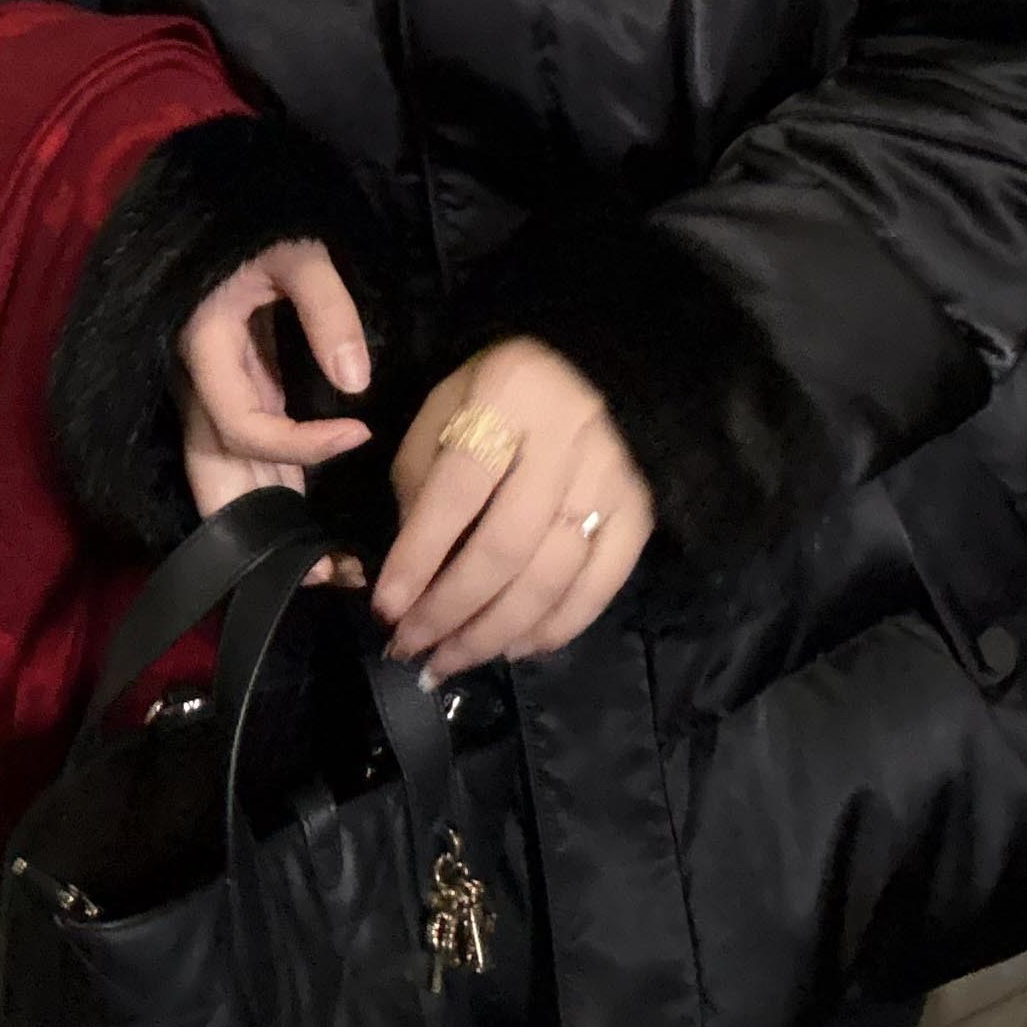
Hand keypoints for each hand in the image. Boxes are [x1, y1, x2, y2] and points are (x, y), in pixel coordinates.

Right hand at [177, 238, 373, 588]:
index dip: (298, 445)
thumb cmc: (259, 224)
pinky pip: (245, 458)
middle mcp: (198, 386)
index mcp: (204, 351)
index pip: (240, 426)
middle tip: (325, 571)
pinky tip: (312, 526)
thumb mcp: (297, 250)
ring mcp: (211, 396)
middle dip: (257, 532)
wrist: (219, 209)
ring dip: (267, 525)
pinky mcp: (232, 396)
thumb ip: (326, 307)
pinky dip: (275, 494)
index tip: (358, 433)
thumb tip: (355, 384)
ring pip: (224, 479)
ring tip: (327, 569)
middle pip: (212, 478)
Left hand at [371, 340, 653, 682]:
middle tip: (413, 649)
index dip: (418, 556)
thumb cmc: (496, 394)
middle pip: (507, 545)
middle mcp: (568, 436)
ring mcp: (611, 477)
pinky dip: (555, 628)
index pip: (458, 490)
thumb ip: (422, 488)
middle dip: (452, 610)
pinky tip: (514, 647)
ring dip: (495, 632)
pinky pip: (599, 586)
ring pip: (552, 576)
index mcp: (508, 396)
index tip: (386, 608)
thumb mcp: (443, 413)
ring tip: (452, 660)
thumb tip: (409, 580)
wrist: (588, 366)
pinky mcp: (640, 510)